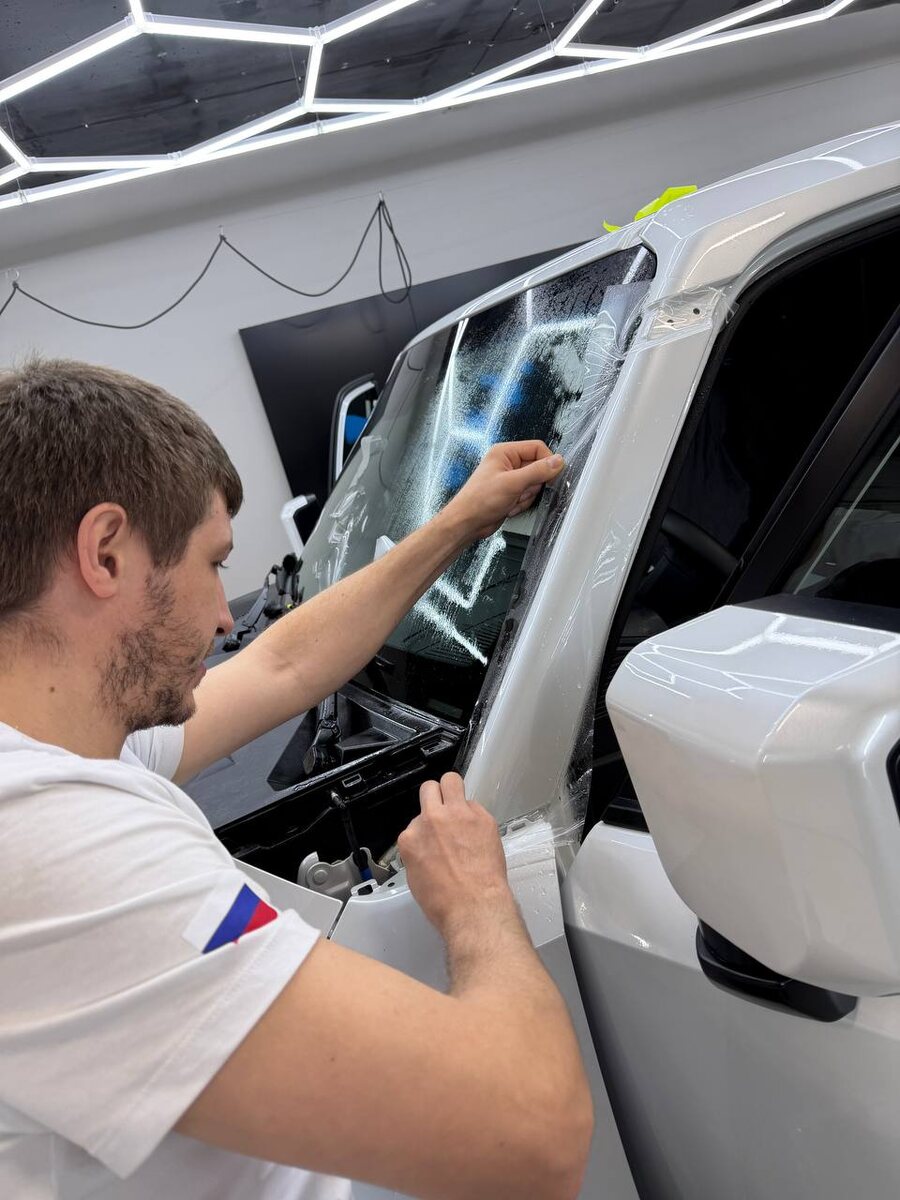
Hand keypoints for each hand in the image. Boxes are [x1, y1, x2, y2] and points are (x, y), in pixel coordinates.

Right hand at [398, 773, 514, 937]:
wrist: (474, 906)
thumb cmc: (444, 902)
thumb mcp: (416, 877)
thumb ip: (418, 851)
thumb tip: (427, 845)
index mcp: (411, 837)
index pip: (414, 820)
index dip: (425, 828)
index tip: (433, 837)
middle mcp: (431, 819)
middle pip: (429, 788)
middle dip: (435, 797)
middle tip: (444, 811)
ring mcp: (457, 814)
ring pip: (451, 781)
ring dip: (454, 793)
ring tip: (461, 810)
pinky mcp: (481, 816)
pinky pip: (476, 805)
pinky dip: (476, 816)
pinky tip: (479, 834)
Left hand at [443, 441, 564, 541]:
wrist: (467, 523)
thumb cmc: (480, 500)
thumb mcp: (513, 483)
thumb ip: (538, 471)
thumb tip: (558, 461)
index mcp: (505, 452)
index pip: (537, 448)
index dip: (547, 461)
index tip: (552, 476)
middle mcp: (507, 462)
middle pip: (538, 468)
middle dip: (532, 485)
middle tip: (520, 492)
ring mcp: (509, 478)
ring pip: (534, 484)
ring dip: (526, 496)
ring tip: (511, 500)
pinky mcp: (510, 492)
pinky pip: (528, 496)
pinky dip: (522, 504)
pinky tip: (509, 507)